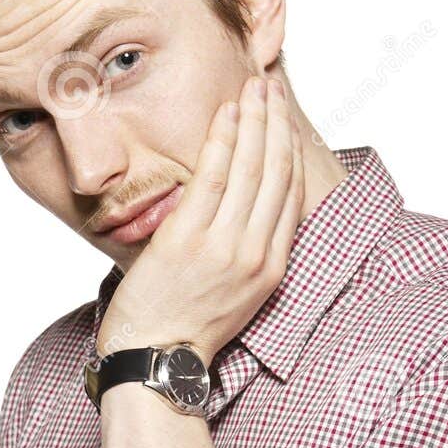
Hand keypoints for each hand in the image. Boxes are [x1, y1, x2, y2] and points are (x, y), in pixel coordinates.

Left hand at [95, 74, 304, 365]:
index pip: (291, 194)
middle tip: (271, 87)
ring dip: (254, 119)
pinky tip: (225, 112)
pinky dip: (222, 139)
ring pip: (251, 167)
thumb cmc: (185, 330)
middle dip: (277, 123)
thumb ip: (247, 253)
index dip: (290, 148)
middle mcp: (256, 254)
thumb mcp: (235, 296)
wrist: (156, 359)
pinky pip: (212, 176)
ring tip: (252, 88)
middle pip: (277, 172)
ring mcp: (225, 246)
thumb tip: (245, 213)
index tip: (283, 119)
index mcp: (272, 268)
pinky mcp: (189, 240)